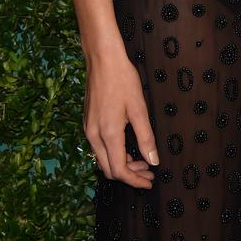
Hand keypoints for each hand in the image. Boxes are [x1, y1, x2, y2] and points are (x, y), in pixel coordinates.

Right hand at [84, 51, 157, 187]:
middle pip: (109, 169)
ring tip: (141, 161)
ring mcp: (88, 130)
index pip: (119, 170)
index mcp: (108, 134)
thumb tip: (153, 161)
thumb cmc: (123, 80)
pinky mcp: (88, 123)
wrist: (102, 59)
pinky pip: (99, 148)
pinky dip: (114, 154)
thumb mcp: (139, 108)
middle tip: (148, 173)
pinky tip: (127, 147)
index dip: (135, 180)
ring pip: (103, 160)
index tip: (150, 181)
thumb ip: (145, 137)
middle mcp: (94, 136)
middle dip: (129, 175)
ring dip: (121, 164)